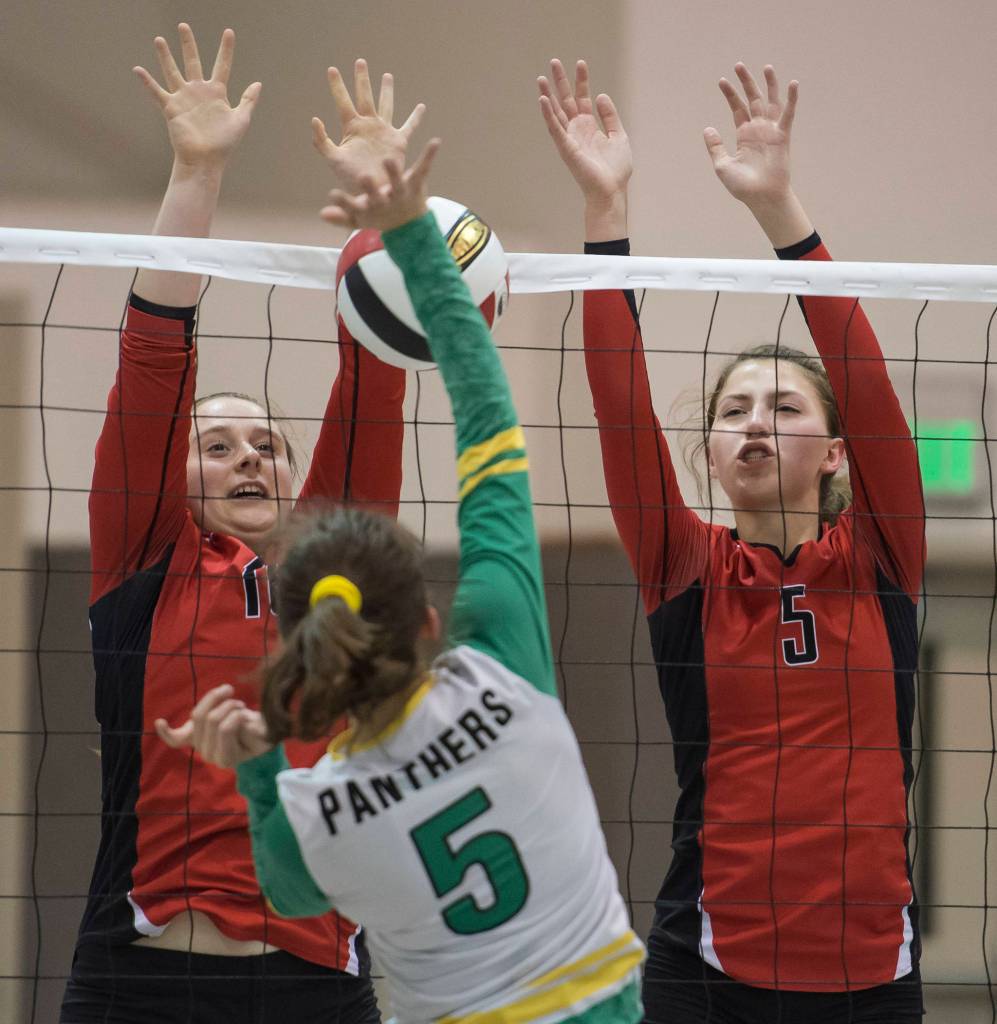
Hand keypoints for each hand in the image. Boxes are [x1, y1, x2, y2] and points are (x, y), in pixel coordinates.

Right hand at [133, 24, 260, 170]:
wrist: (206, 160)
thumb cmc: (225, 144)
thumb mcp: (241, 120)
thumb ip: (248, 100)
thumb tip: (258, 83)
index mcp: (217, 93)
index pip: (222, 65)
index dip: (226, 49)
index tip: (228, 32)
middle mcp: (199, 92)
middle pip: (193, 62)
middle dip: (188, 45)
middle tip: (184, 26)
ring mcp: (184, 98)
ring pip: (173, 72)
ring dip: (165, 56)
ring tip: (159, 40)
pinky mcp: (172, 108)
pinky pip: (157, 92)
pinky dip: (147, 82)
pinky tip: (138, 70)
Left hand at [156, 684, 272, 769]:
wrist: (254, 737)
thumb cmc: (260, 733)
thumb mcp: (262, 731)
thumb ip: (251, 726)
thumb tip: (238, 717)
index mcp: (226, 758)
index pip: (226, 728)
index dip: (236, 717)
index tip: (245, 713)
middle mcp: (208, 754)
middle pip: (211, 719)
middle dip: (229, 705)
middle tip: (243, 705)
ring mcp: (198, 745)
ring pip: (199, 715)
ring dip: (216, 701)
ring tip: (232, 702)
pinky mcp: (191, 736)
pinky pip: (176, 738)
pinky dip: (166, 731)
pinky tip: (160, 723)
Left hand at [312, 59, 424, 193]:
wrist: (371, 193)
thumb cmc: (351, 180)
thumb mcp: (333, 160)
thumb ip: (322, 141)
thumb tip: (314, 119)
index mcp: (352, 128)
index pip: (343, 101)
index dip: (337, 86)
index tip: (331, 69)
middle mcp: (368, 126)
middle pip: (364, 96)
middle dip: (362, 80)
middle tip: (360, 62)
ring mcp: (383, 132)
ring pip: (386, 106)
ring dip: (387, 91)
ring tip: (387, 75)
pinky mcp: (398, 143)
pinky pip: (409, 127)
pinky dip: (415, 118)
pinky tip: (421, 107)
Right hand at [320, 138, 439, 232]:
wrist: (408, 223)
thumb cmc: (377, 216)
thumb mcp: (358, 218)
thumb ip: (341, 216)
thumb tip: (322, 214)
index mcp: (369, 207)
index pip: (353, 206)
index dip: (344, 202)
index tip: (333, 193)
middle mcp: (386, 201)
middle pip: (376, 195)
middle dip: (370, 187)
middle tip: (363, 178)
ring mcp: (402, 191)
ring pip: (398, 182)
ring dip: (394, 171)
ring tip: (388, 160)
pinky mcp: (416, 183)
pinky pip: (423, 167)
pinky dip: (428, 155)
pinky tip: (435, 142)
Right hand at [538, 59, 630, 204]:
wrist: (611, 190)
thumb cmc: (615, 170)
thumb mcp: (618, 136)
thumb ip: (609, 116)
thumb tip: (600, 95)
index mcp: (589, 127)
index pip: (583, 98)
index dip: (582, 80)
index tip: (581, 63)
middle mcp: (577, 130)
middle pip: (566, 101)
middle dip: (560, 81)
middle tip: (553, 61)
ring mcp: (570, 138)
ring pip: (556, 112)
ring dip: (548, 95)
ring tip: (541, 78)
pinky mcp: (566, 148)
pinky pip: (555, 128)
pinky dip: (548, 114)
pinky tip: (543, 99)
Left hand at [703, 63, 796, 207]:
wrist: (761, 197)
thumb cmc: (743, 186)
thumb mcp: (722, 165)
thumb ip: (715, 146)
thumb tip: (707, 128)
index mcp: (744, 135)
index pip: (737, 108)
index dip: (730, 95)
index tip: (721, 81)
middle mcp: (758, 129)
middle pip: (752, 99)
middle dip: (746, 82)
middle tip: (738, 65)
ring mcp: (771, 131)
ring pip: (771, 102)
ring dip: (769, 84)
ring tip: (766, 67)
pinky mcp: (783, 136)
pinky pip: (788, 114)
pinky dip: (791, 99)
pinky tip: (793, 84)